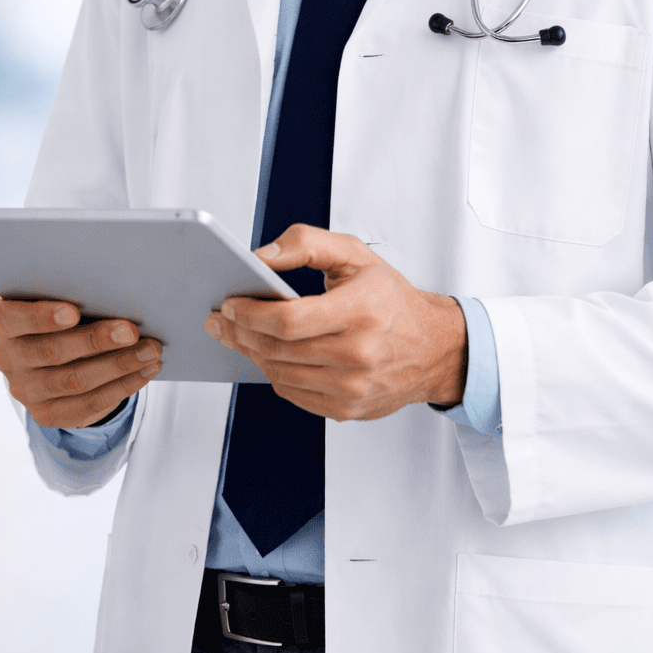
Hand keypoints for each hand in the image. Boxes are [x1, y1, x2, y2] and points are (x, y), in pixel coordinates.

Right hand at [0, 294, 162, 428]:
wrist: (54, 355)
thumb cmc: (61, 308)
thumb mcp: (54, 292)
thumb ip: (63, 282)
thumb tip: (95, 264)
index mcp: (3, 319)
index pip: (11, 319)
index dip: (41, 316)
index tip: (73, 311)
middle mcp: (8, 357)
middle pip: (52, 352)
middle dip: (96, 341)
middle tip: (132, 330)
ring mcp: (26, 390)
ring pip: (75, 381)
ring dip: (119, 365)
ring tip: (151, 350)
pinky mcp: (48, 414)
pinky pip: (88, 404)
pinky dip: (122, 386)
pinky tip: (145, 370)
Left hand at [204, 225, 466, 421]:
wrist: (432, 347)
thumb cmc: (391, 298)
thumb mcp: (355, 254)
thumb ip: (306, 244)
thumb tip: (262, 257)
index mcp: (361, 310)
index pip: (290, 320)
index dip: (251, 314)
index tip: (230, 304)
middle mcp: (359, 354)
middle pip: (278, 349)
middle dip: (240, 332)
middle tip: (221, 320)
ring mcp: (352, 387)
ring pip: (280, 373)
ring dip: (252, 353)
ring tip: (239, 335)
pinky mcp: (346, 409)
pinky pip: (293, 393)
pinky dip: (274, 373)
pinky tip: (269, 354)